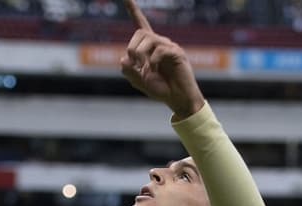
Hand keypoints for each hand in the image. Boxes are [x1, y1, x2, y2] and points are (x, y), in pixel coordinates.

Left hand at [119, 0, 204, 119]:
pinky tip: (155, 71)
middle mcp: (160, 43)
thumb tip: (124, 58)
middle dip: (132, 49)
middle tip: (136, 66)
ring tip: (145, 70)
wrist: (178, 100)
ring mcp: (169, 47)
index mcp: (149, 48)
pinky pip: (160, 50)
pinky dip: (153, 61)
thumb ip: (128, 70)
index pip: (140, 24)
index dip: (133, 10)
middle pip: (140, 33)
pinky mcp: (177, 53)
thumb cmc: (161, 90)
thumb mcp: (139, 81)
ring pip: (148, 39)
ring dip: (140, 55)